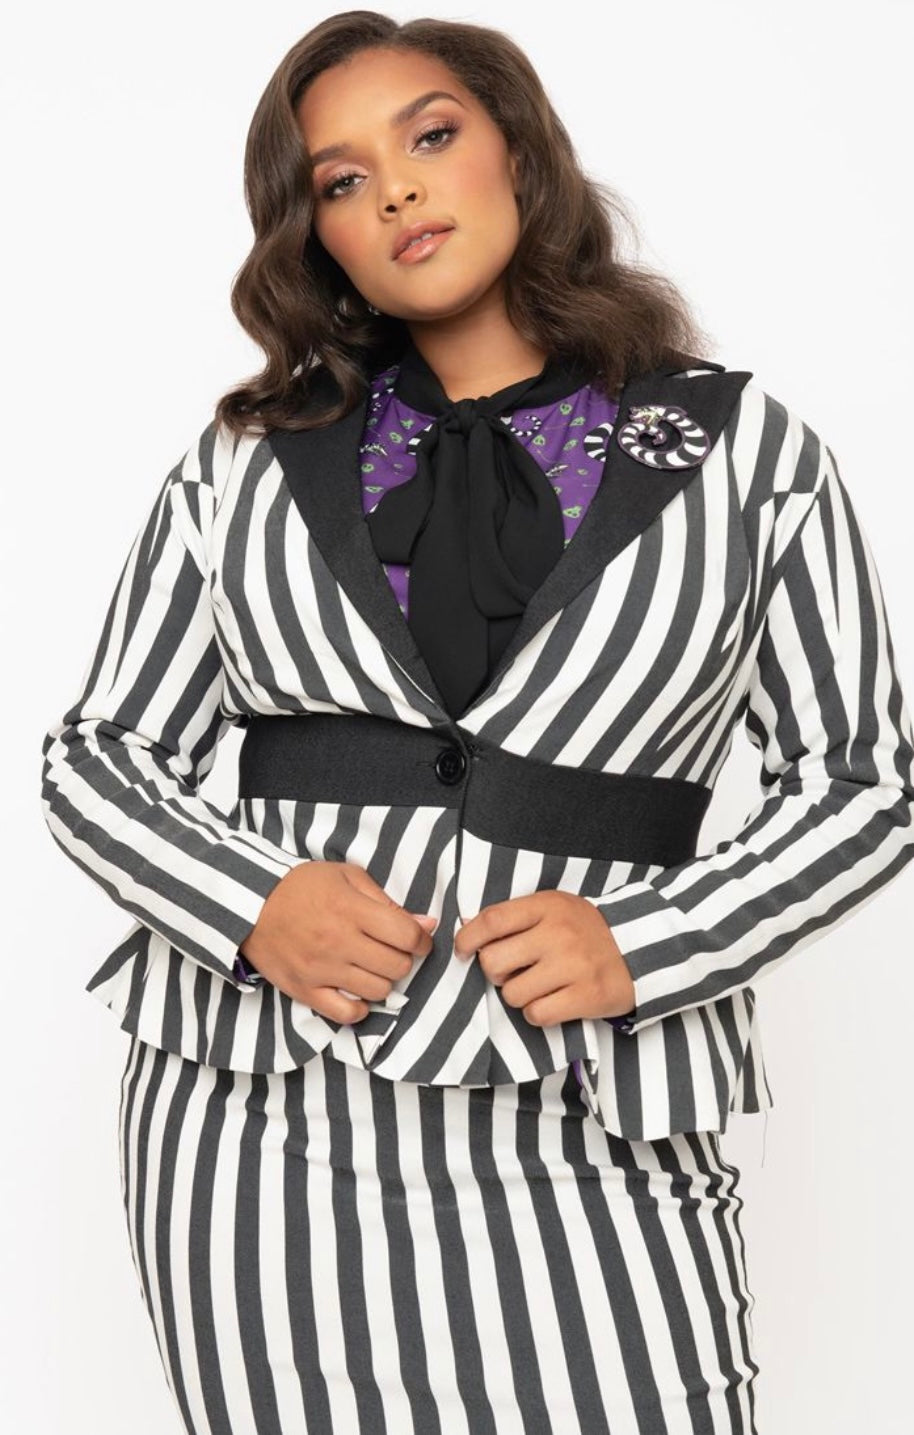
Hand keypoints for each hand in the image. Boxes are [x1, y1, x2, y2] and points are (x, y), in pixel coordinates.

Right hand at [238, 861, 435, 1023]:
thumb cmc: (302, 887)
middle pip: (397, 966)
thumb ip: (387, 901)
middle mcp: (338, 942)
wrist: (249, 905)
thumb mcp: (347, 877)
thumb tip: (427, 924)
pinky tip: (356, 991)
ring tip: (370, 967)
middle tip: (389, 950)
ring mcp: (321, 970)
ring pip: (378, 991)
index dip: (421, 939)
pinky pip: (346, 1013)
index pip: (407, 935)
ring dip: (382, 980)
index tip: (416, 939)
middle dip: (402, 958)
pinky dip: (359, 1007)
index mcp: (351, 910)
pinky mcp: (305, 990)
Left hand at [453, 890, 635, 1026]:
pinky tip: (553, 1001)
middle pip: (494, 962)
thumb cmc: (586, 931)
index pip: (492, 920)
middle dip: (495, 972)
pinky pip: (536, 1015)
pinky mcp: (587, 996)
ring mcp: (574, 966)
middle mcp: (559, 934)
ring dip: (519, 995)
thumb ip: (516, 917)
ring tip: (539, 985)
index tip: (463, 950)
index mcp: (547, 907)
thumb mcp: (554, 908)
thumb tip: (468, 932)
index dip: (468, 938)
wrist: (641, 950)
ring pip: (512, 994)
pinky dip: (538, 1013)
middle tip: (512, 971)